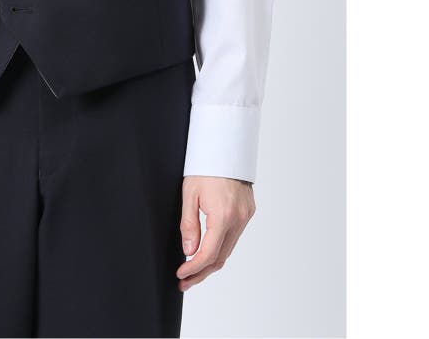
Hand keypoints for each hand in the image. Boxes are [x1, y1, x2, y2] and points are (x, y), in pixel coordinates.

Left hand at [177, 175, 255, 290]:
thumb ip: (189, 224)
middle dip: (201, 273)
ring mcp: (246, 217)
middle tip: (184, 282)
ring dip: (211, 262)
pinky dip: (220, 248)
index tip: (180, 275)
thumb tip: (189, 251)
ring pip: (228, 249)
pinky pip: (234, 237)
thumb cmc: (204, 166)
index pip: (208, 254)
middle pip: (220, 258)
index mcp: (222, 216)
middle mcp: (238, 219)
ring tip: (193, 271)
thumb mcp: (189, 193)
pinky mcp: (248, 212)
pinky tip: (208, 251)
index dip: (193, 269)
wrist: (225, 147)